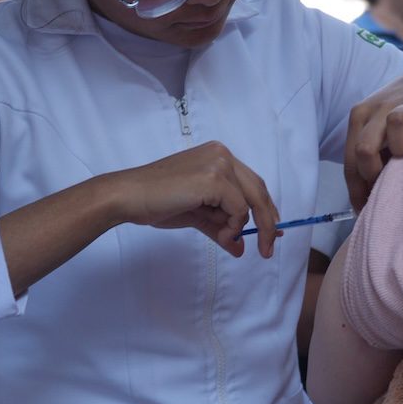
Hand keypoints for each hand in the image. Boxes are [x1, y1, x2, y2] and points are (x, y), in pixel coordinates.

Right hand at [110, 141, 280, 257]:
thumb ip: (221, 227)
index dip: (265, 208)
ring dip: (241, 228)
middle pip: (258, 191)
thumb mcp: (197, 214)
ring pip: (250, 202)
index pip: (252, 183)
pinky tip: (219, 235)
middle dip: (267, 223)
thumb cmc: (158, 202)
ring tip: (224, 241)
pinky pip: (238, 209)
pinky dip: (233, 226)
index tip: (273, 232)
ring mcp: (219, 163)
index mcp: (218, 156)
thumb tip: (240, 248)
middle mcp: (222, 154)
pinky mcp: (214, 178)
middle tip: (267, 249)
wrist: (130, 197)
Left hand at [344, 63, 402, 209]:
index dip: (357, 190)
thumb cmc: (402, 116)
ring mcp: (402, 100)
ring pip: (394, 124)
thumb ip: (372, 159)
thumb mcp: (379, 133)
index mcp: (359, 119)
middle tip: (390, 184)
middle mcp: (376, 109)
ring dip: (402, 146)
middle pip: (364, 148)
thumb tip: (365, 202)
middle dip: (375, 173)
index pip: (350, 162)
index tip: (367, 209)